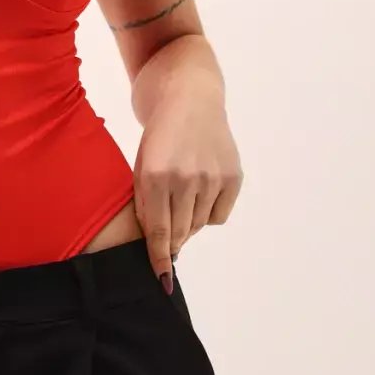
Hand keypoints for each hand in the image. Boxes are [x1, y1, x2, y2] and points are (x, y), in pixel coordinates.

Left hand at [133, 83, 242, 291]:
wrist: (187, 93)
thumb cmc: (156, 132)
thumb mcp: (140, 166)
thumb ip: (147, 204)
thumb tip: (159, 244)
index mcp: (156, 175)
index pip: (159, 231)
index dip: (159, 258)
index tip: (161, 280)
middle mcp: (186, 178)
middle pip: (180, 232)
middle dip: (172, 243)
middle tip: (168, 244)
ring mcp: (213, 176)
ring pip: (200, 224)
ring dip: (189, 224)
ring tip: (182, 202)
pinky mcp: (234, 175)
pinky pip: (220, 214)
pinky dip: (209, 212)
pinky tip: (201, 192)